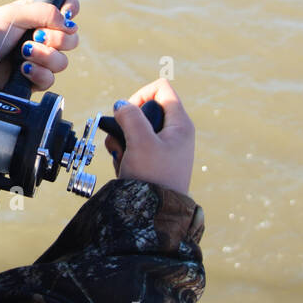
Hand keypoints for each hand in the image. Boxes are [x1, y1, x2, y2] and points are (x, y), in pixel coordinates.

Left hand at [0, 0, 79, 90]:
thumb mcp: (15, 13)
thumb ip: (44, 12)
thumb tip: (68, 23)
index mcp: (41, 15)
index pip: (68, 7)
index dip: (72, 8)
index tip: (66, 13)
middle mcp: (44, 37)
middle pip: (72, 39)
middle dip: (57, 38)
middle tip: (36, 36)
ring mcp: (40, 60)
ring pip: (62, 62)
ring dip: (44, 56)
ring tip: (23, 52)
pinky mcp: (33, 79)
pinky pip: (50, 80)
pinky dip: (38, 73)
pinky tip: (23, 68)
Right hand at [104, 79, 194, 195]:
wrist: (154, 213)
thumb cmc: (154, 178)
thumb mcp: (140, 142)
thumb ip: (130, 117)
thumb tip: (122, 106)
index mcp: (180, 124)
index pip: (161, 90)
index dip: (141, 95)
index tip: (128, 112)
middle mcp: (174, 133)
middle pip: (145, 110)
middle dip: (126, 121)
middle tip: (122, 137)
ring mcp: (163, 148)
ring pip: (135, 129)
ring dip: (122, 139)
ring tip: (122, 155)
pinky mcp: (153, 161)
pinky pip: (134, 146)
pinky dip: (124, 152)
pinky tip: (123, 165)